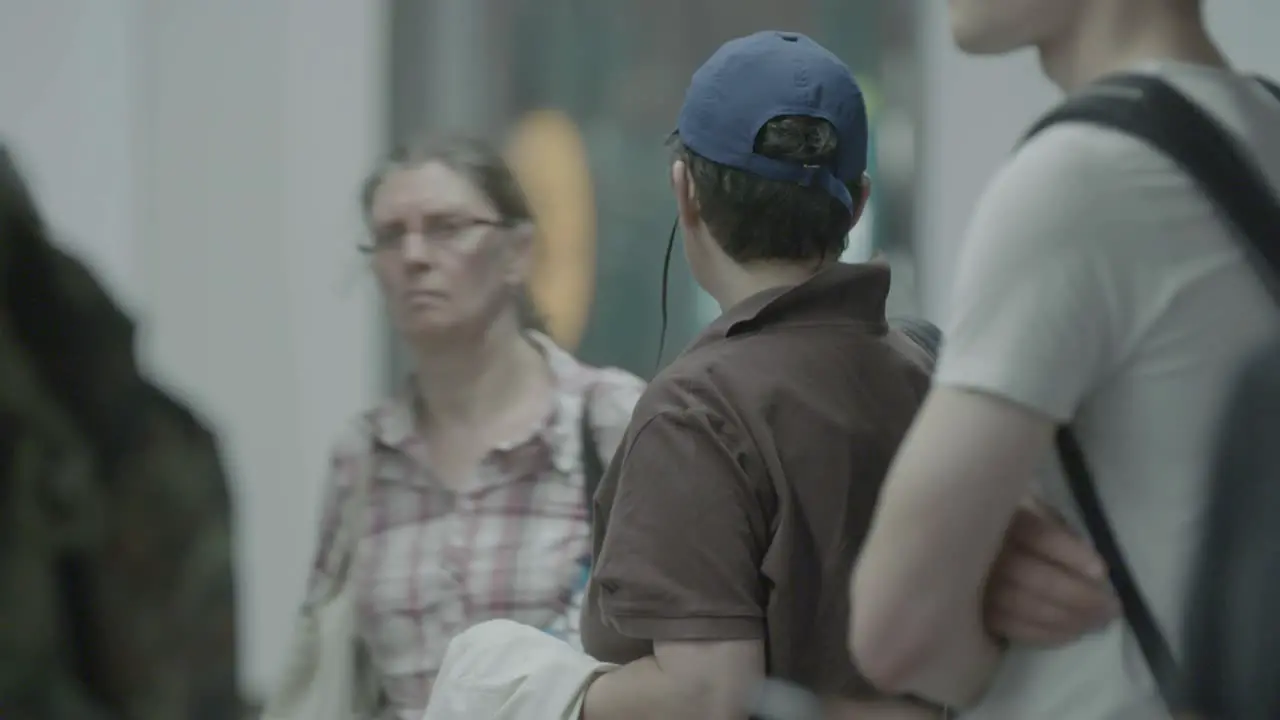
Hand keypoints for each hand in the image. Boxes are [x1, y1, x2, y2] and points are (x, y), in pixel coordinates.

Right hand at [983, 501, 1119, 645]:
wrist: (957, 546)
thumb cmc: (1005, 522)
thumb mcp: (1027, 507)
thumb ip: (1051, 524)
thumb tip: (1088, 566)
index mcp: (998, 518)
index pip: (1038, 535)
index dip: (1071, 554)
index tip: (1102, 572)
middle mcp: (983, 551)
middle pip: (1037, 578)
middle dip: (1080, 596)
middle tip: (1111, 608)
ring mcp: (976, 585)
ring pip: (1028, 607)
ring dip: (1069, 619)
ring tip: (1097, 623)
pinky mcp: (976, 611)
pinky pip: (1015, 629)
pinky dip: (1047, 635)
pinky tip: (1072, 633)